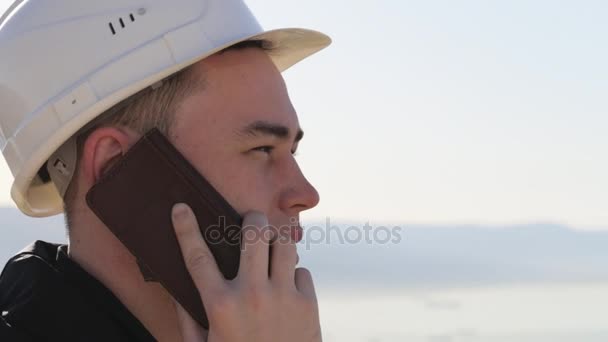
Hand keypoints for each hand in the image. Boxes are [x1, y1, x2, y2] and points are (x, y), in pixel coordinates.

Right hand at [171, 203, 321, 341]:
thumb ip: (188, 320)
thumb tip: (178, 290)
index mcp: (220, 305)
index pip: (197, 257)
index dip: (186, 228)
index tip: (180, 207)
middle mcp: (252, 294)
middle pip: (255, 233)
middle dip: (253, 219)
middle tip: (252, 220)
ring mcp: (283, 297)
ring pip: (284, 244)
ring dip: (277, 241)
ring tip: (272, 248)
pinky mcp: (308, 304)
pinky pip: (302, 271)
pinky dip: (294, 275)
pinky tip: (288, 290)